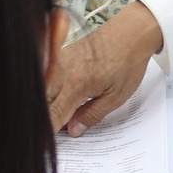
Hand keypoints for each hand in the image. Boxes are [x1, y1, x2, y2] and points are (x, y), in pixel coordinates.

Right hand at [47, 2, 162, 133]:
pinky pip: (48, 75)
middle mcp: (62, 71)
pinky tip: (60, 95)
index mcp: (75, 85)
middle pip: (42, 101)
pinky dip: (50, 88)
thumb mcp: (116, 96)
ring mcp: (59, 60)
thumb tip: (74, 129)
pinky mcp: (60, 53)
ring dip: (47, 102)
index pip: (53, 115)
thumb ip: (92, 114)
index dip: (48, 131)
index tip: (46, 142)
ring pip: (42, 88)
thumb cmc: (127, 60)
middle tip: (53, 130)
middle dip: (45, 117)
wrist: (130, 30)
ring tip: (58, 113)